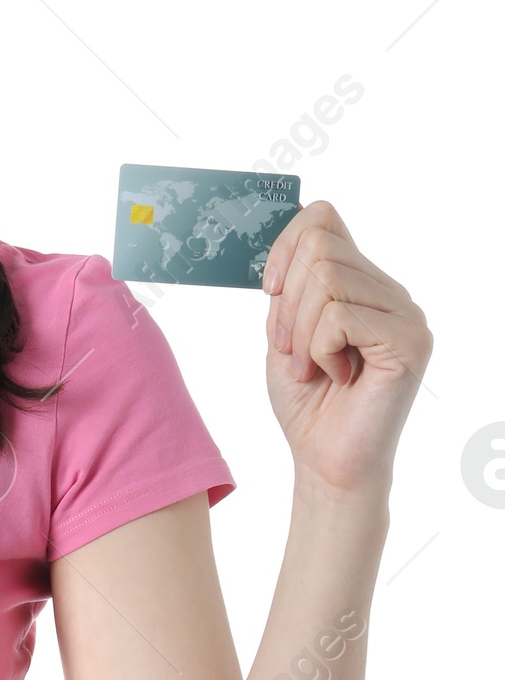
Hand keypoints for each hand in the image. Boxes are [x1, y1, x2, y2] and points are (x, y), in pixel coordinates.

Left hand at [260, 200, 431, 498]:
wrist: (326, 461)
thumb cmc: (307, 404)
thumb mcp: (283, 333)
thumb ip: (290, 286)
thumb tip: (291, 231)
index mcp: (360, 283)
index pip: (323, 218)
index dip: (284, 245)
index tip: (270, 291)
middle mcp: (389, 291)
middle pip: (320, 247)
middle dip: (287, 303)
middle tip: (291, 351)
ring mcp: (405, 314)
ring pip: (327, 280)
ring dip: (300, 332)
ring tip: (313, 369)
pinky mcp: (409, 341)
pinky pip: (340, 317)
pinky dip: (319, 350)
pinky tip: (336, 376)